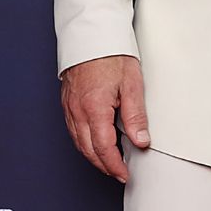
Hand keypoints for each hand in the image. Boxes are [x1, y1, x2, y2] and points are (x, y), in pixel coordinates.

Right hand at [60, 54, 147, 182]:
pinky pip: (75, 130)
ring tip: (110, 162)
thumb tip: (141, 141)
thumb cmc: (114, 56)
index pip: (103, 147)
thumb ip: (136, 116)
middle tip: (119, 173)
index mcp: (95, 109)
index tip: (124, 174)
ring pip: (79, 141)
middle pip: (88, 149)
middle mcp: (78, 112)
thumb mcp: (132, 85)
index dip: (114, 164)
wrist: (93, 36)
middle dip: (104, 165)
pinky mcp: (68, 103)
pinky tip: (96, 142)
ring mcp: (70, 108)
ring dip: (93, 155)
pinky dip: (85, 142)